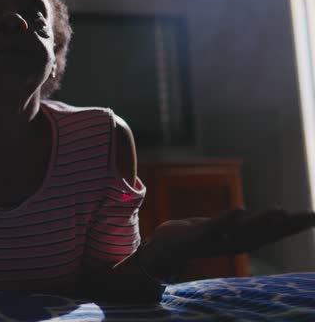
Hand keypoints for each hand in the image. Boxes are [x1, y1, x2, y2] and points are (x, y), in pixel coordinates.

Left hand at [140, 208, 314, 276]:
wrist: (161, 250)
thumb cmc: (195, 236)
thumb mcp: (224, 229)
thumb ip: (244, 225)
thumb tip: (272, 216)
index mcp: (239, 242)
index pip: (270, 234)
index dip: (293, 227)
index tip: (314, 216)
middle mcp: (230, 245)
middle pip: (263, 235)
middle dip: (286, 226)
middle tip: (309, 215)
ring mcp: (213, 243)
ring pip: (240, 233)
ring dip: (261, 222)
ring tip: (281, 211)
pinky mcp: (194, 238)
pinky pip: (212, 229)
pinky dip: (226, 221)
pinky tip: (240, 210)